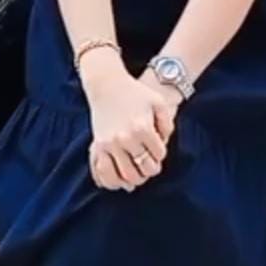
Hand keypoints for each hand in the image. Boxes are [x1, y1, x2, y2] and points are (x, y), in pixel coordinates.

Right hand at [83, 60, 176, 191]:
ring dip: (135, 179)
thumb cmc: (135, 92)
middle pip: (144, 169)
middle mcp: (126, 138)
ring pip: (126, 176)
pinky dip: (114, 182)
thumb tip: (163, 143)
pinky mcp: (98, 146)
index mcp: (142, 128)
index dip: (160, 154)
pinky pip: (104, 173)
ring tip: (138, 172)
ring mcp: (110, 144)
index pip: (158, 154)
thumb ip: (167, 123)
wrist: (107, 84)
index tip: (157, 148)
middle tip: (150, 164)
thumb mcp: (158, 102)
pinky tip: (121, 180)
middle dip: (151, 169)